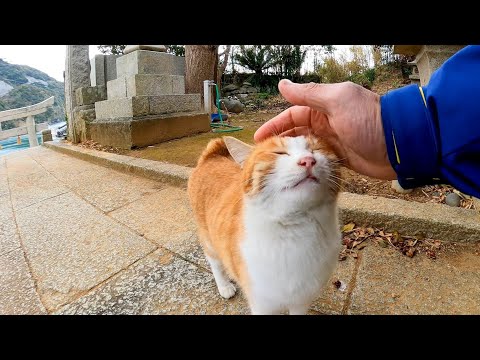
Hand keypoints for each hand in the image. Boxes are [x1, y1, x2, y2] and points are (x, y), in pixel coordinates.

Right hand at [254, 79, 396, 179]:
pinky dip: (308, 166)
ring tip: (275, 168)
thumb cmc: (369, 119)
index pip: (292, 114)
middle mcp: (326, 123)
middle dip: (280, 143)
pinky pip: (318, 161)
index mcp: (324, 106)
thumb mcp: (337, 100)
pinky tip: (297, 174)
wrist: (400, 144)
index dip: (274, 125)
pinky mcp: (341, 158)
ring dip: (293, 156)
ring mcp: (333, 141)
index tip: (259, 138)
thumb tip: (282, 85)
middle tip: (264, 157)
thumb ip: (309, 93)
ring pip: (306, 149)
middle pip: (296, 133)